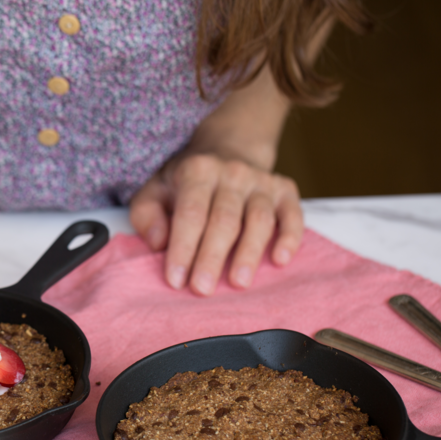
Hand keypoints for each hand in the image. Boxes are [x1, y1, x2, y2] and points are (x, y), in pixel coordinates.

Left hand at [130, 152, 302, 295]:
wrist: (229, 150)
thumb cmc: (188, 182)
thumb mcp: (156, 190)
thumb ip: (148, 215)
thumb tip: (159, 242)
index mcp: (197, 171)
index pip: (191, 213)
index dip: (183, 248)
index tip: (176, 279)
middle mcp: (232, 172)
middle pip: (224, 220)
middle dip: (212, 257)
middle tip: (203, 289)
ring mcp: (261, 181)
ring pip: (259, 219)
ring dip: (249, 253)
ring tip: (238, 283)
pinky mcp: (285, 190)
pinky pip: (292, 214)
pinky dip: (289, 237)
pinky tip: (280, 260)